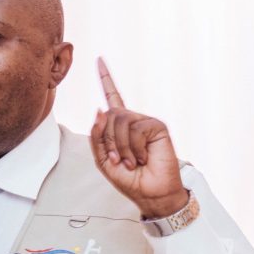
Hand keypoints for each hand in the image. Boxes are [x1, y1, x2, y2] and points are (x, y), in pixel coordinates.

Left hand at [89, 57, 187, 218]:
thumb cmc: (130, 179)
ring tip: (131, 161)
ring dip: (120, 147)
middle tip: (118, 160)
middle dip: (108, 141)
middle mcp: (132, 120)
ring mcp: (145, 121)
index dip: (105, 79)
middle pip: (109, 115)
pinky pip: (135, 128)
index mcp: (119, 126)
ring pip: (120, 121)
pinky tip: (143, 157)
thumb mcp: (103, 160)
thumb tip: (99, 109)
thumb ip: (97, 137)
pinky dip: (134, 147)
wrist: (151, 194)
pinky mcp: (157, 126)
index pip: (112, 98)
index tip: (99, 59)